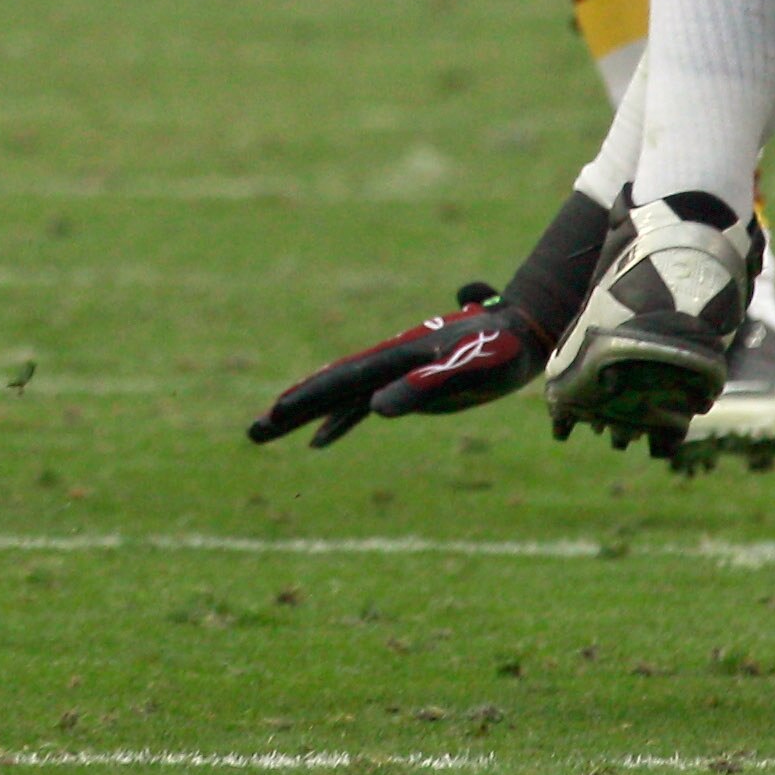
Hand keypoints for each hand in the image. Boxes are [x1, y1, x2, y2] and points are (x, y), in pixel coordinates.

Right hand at [247, 282, 552, 447]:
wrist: (522, 334)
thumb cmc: (499, 352)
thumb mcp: (467, 372)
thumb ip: (424, 387)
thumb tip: (376, 409)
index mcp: (394, 358)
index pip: (342, 381)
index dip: (308, 398)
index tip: (275, 413)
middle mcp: (386, 363)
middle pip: (329, 387)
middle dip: (290, 409)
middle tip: (252, 432)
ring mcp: (393, 374)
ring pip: (338, 397)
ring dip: (303, 415)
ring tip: (265, 430)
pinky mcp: (406, 386)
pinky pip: (359, 405)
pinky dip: (337, 421)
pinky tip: (320, 440)